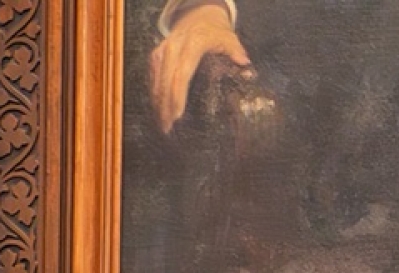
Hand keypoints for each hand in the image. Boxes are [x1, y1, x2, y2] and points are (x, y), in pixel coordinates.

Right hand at [148, 4, 250, 133]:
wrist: (199, 16)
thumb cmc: (217, 32)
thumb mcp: (230, 39)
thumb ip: (236, 52)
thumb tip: (245, 65)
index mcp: (192, 45)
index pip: (182, 74)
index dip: (178, 96)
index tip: (178, 116)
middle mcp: (174, 47)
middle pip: (166, 80)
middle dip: (166, 106)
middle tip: (168, 129)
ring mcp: (163, 49)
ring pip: (156, 79)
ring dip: (158, 103)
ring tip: (163, 126)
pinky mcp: (157, 53)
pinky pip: (153, 75)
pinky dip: (154, 93)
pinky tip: (158, 110)